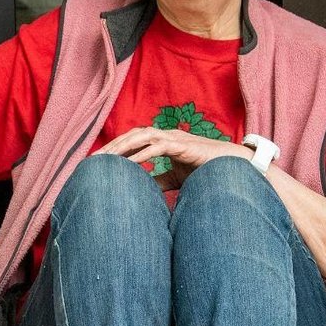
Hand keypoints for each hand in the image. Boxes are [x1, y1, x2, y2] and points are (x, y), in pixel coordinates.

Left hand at [94, 127, 250, 190]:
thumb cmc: (204, 171)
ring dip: (122, 147)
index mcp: (163, 140)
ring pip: (141, 137)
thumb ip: (158, 180)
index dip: (116, 148)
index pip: (133, 140)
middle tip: (94, 159)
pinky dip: (141, 155)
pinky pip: (157, 147)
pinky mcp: (183, 146)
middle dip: (113, 146)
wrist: (231, 168)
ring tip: (106, 159)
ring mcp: (175, 138)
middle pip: (132, 135)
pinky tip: (129, 165)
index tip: (99, 161)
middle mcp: (166, 135)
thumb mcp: (175, 178)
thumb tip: (142, 190)